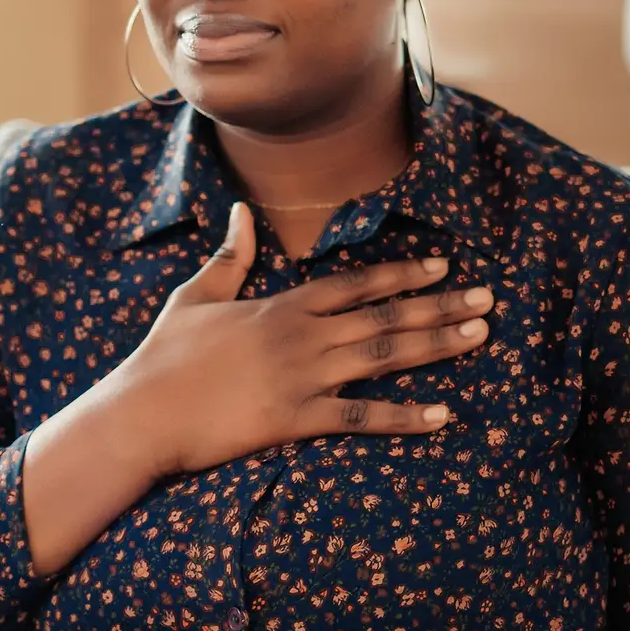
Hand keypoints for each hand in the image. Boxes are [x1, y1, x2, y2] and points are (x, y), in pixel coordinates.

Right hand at [108, 202, 491, 478]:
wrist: (141, 413)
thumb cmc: (164, 356)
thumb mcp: (196, 296)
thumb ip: (229, 257)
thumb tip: (239, 210)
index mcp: (283, 306)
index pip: (355, 283)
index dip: (402, 274)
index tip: (442, 266)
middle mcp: (303, 337)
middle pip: (385, 316)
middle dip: (440, 306)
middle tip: (488, 299)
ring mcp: (303, 378)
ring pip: (384, 357)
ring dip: (436, 345)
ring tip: (479, 336)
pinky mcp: (296, 420)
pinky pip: (360, 417)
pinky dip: (403, 416)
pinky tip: (441, 415)